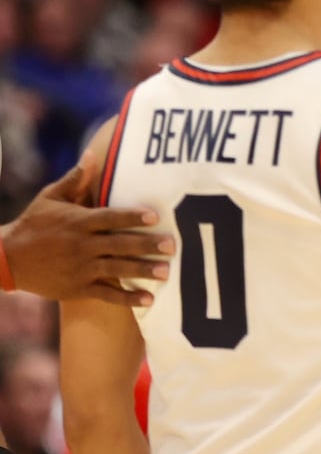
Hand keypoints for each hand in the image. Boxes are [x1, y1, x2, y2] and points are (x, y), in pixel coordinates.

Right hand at [4, 163, 173, 304]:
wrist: (7, 259)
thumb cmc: (34, 223)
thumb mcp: (50, 198)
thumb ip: (76, 179)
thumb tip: (93, 154)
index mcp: (78, 222)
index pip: (110, 218)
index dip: (133, 217)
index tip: (155, 217)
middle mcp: (81, 246)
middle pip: (119, 244)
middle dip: (146, 245)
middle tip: (172, 245)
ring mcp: (80, 268)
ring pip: (117, 269)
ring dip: (142, 271)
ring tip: (167, 272)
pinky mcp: (77, 288)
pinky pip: (106, 293)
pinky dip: (127, 298)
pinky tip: (149, 299)